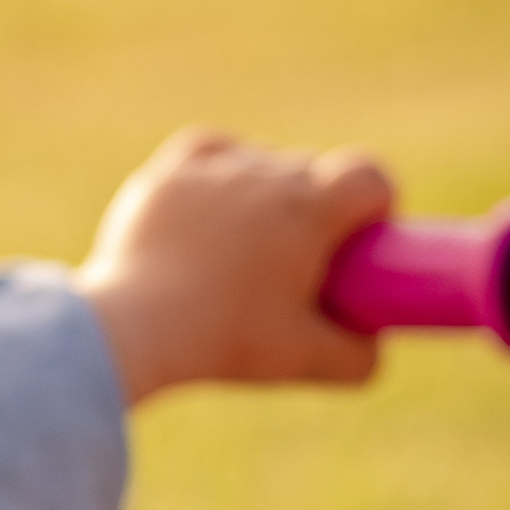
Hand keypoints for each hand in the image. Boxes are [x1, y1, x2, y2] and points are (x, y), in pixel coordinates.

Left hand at [76, 129, 394, 404]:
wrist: (135, 328)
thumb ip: (359, 355)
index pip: (368, 174)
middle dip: (318, 208)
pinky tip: (218, 197)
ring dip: (267, 189)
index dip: (375, 204)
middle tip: (298, 259)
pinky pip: (211, 149)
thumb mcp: (308, 360)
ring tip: (247, 242)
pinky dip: (222, 167)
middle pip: (313, 170)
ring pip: (262, 159)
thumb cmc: (226, 341)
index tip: (358, 240)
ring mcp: (211, 169)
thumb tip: (372, 342)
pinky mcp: (166, 174)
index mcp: (308, 208)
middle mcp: (262, 173)